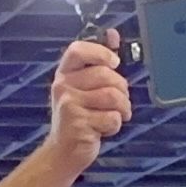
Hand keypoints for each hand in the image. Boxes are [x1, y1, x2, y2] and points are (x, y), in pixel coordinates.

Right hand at [44, 36, 134, 168]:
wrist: (62, 152)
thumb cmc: (79, 116)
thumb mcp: (84, 87)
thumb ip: (98, 61)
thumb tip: (113, 34)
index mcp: (64, 74)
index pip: (78, 50)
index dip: (100, 52)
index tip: (114, 63)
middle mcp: (63, 87)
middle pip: (105, 75)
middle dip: (122, 89)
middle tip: (120, 101)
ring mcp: (69, 106)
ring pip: (112, 96)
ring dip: (122, 108)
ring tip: (116, 115)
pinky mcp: (78, 124)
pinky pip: (112, 118)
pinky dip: (115, 126)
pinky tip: (104, 129)